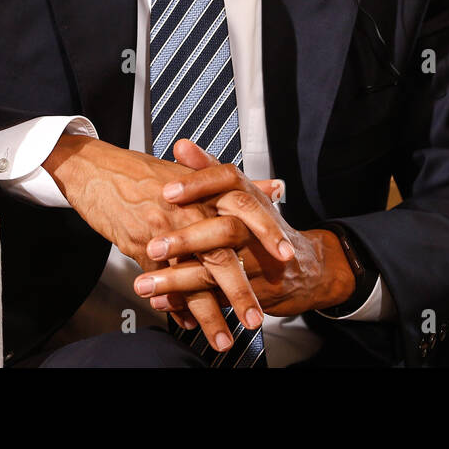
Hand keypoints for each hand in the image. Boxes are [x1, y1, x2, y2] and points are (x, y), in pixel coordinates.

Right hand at [44, 132, 293, 348]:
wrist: (96, 170)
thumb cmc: (142, 172)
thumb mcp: (191, 172)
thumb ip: (237, 187)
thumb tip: (274, 188)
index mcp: (203, 190)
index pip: (244, 209)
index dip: (267, 233)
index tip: (286, 256)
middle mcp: (186, 211)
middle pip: (220, 254)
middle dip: (240, 291)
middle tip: (255, 318)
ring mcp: (163, 233)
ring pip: (191, 278)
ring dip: (208, 312)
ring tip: (223, 339)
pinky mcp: (139, 249)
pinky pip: (163, 284)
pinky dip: (176, 306)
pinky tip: (188, 324)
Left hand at [134, 141, 355, 317]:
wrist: (303, 267)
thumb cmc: (261, 225)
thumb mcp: (240, 192)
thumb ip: (207, 169)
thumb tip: (181, 145)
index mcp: (250, 195)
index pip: (227, 181)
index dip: (198, 184)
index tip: (167, 191)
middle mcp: (256, 226)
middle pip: (225, 229)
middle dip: (188, 240)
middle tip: (154, 246)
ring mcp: (258, 260)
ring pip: (218, 269)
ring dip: (179, 279)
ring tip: (146, 285)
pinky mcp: (255, 291)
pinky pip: (219, 298)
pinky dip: (188, 303)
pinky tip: (163, 303)